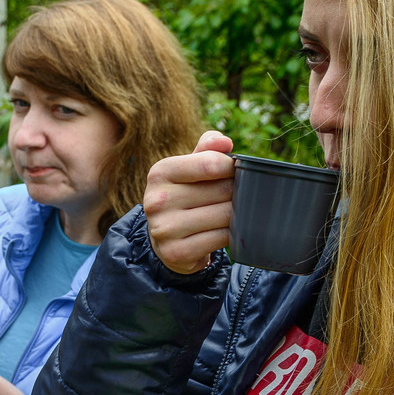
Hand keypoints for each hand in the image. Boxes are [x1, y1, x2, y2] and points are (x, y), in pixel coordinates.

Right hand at [142, 129, 235, 274]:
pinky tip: (224, 232)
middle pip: (222, 190)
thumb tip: (225, 142)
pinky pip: (222, 238)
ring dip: (237, 214)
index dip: (232, 168)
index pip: (211, 163)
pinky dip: (232, 234)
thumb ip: (207, 149)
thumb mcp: (189, 168)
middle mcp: (157, 200)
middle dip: (236, 192)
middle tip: (232, 197)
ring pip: (225, 215)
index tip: (233, 174)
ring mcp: (164, 229)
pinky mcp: (176, 252)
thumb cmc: (185, 195)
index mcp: (160, 172)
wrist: (166, 238)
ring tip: (229, 213)